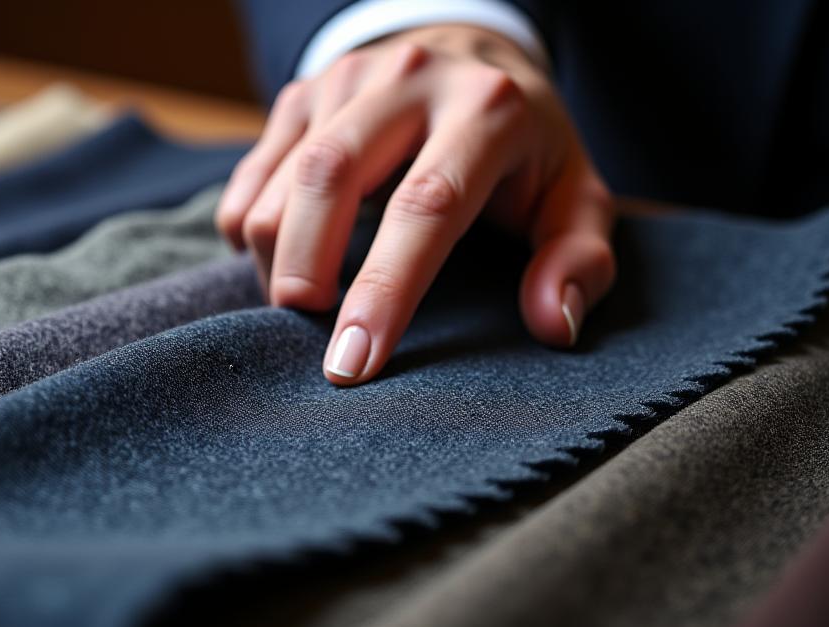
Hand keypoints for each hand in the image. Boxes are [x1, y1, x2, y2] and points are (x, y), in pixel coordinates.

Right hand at [216, 25, 615, 385]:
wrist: (472, 60)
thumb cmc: (525, 150)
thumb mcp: (576, 198)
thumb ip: (578, 261)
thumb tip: (551, 325)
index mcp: (486, 109)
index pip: (427, 205)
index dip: (386, 289)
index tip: (353, 363)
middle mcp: (411, 78)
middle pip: (331, 176)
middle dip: (304, 270)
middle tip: (306, 337)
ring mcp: (347, 79)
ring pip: (282, 180)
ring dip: (277, 261)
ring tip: (307, 304)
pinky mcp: (301, 91)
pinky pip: (250, 177)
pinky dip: (250, 233)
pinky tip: (288, 260)